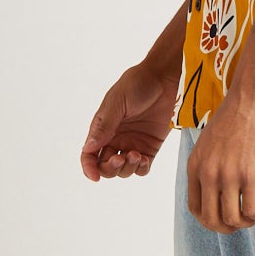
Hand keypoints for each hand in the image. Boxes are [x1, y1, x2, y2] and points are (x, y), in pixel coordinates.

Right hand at [81, 58, 178, 181]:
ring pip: (124, 170)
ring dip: (127, 168)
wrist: (165, 78)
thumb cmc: (138, 84)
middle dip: (110, 168)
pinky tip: (143, 158)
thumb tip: (88, 148)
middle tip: (121, 158)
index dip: (88, 167)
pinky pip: (143, 167)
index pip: (90, 154)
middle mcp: (116, 138)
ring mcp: (134, 143)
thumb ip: (104, 126)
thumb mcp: (117, 102)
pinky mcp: (151, 146)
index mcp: (103, 128)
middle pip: (106, 166)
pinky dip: (141, 168)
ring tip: (136, 155)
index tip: (94, 177)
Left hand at [187, 79, 254, 232]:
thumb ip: (209, 164)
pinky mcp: (250, 174)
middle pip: (211, 220)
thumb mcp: (211, 142)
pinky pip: (250, 210)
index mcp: (195, 165)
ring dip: (246, 223)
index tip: (226, 215)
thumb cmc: (238, 115)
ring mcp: (227, 175)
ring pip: (231, 219)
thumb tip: (220, 188)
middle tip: (244, 220)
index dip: (211, 220)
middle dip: (228, 227)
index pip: (194, 208)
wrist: (253, 95)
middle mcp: (207, 173)